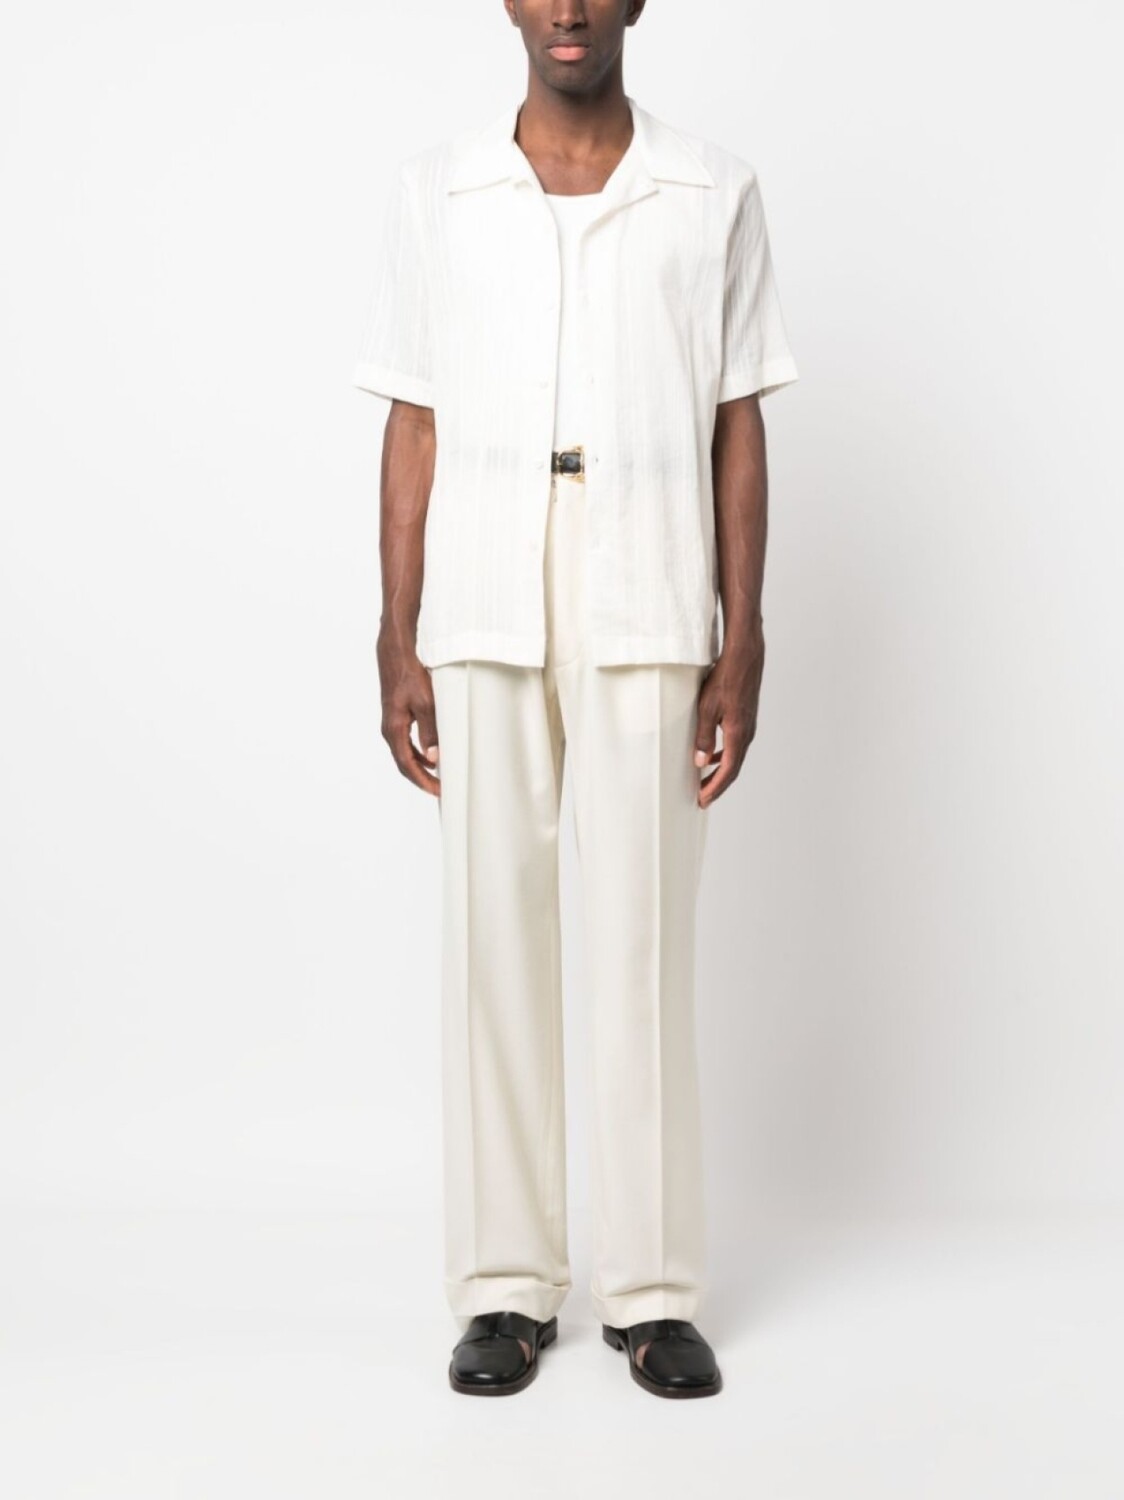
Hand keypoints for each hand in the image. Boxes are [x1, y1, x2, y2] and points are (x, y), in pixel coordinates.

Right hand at [377, 628, 440, 797]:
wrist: (396, 649)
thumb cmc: (410, 672)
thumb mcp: (425, 703)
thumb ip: (430, 732)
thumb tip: (434, 758)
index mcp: (394, 729)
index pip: (407, 765)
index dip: (423, 781)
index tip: (439, 792)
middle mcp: (389, 728)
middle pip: (405, 763)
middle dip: (422, 778)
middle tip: (441, 789)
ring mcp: (392, 722)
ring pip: (405, 752)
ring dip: (421, 765)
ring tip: (439, 775)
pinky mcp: (397, 714)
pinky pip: (407, 741)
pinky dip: (419, 751)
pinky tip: (432, 752)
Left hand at [693, 632, 764, 808]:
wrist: (745, 657)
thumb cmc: (726, 678)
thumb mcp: (707, 708)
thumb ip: (704, 736)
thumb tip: (700, 762)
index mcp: (738, 734)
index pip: (728, 771)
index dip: (715, 788)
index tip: (703, 800)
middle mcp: (747, 734)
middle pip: (733, 768)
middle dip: (718, 785)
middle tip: (703, 799)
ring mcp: (748, 726)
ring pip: (736, 757)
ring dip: (721, 772)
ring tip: (706, 782)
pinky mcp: (746, 718)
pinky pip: (736, 745)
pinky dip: (725, 756)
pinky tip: (713, 755)